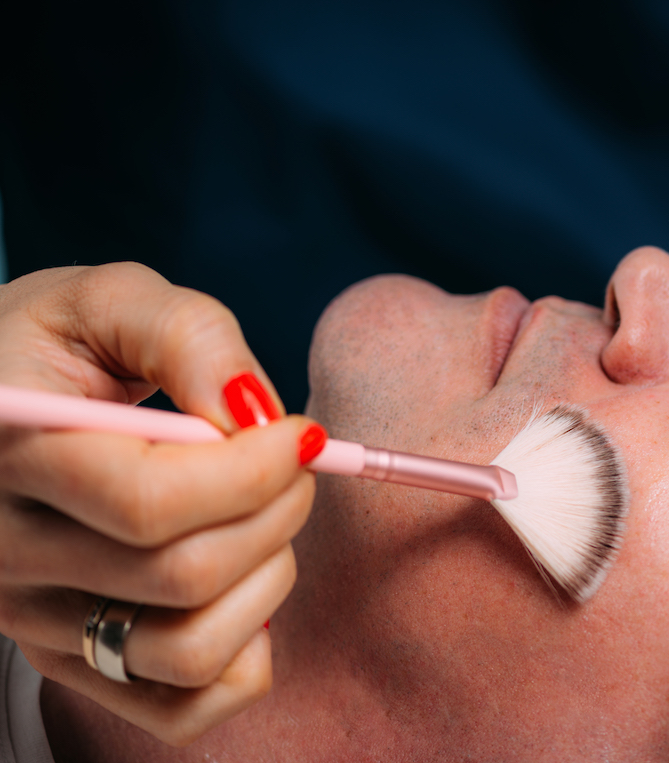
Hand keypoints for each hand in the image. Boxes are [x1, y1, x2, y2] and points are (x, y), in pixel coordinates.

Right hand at [0, 263, 324, 744]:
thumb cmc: (51, 347)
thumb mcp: (107, 299)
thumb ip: (188, 334)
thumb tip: (254, 414)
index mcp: (8, 453)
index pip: (148, 502)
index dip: (253, 472)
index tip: (299, 433)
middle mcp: (6, 553)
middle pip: (182, 575)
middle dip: (278, 511)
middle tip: (294, 462)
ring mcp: (32, 620)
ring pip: (186, 651)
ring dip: (269, 582)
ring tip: (268, 519)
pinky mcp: (67, 660)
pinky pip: (178, 710)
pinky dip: (244, 659)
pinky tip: (246, 587)